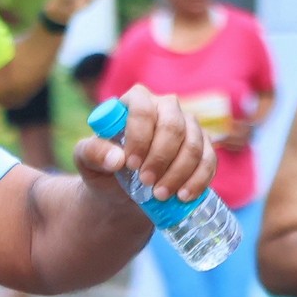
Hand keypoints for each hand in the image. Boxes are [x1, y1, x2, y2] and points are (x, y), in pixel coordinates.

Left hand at [70, 84, 210, 203]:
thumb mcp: (87, 162)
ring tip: (159, 195)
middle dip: (160, 158)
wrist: (123, 190)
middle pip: (173, 125)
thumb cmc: (105, 167)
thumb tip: (116, 159)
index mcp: (136, 101)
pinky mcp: (204, 146)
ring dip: (178, 173)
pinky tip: (183, 196)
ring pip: (193, 144)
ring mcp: (188, 125)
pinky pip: (209, 160)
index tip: (130, 165)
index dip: (139, 136)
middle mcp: (166, 107)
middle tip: (145, 182)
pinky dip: (198, 180)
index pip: (143, 108)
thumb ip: (92, 153)